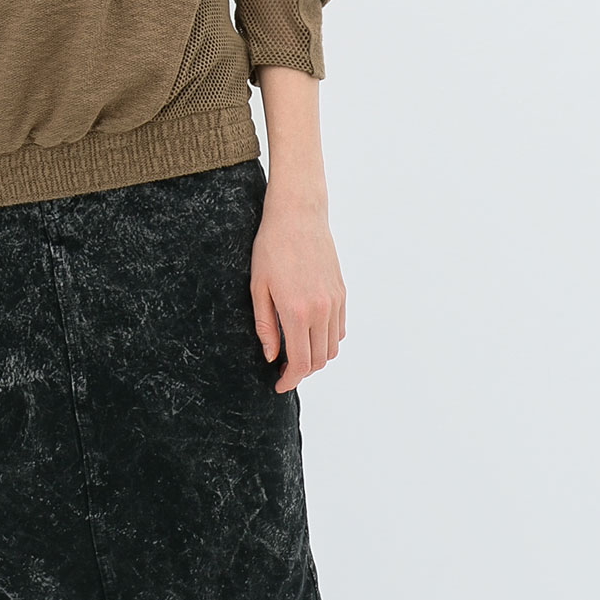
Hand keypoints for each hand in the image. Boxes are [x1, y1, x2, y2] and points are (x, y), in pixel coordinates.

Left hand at [250, 189, 346, 393]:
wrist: (298, 215)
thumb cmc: (271, 247)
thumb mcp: (258, 288)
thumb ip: (265, 326)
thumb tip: (271, 355)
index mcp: (297, 312)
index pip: (301, 362)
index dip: (290, 380)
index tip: (278, 384)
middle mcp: (321, 310)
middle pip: (320, 359)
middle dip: (302, 371)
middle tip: (284, 369)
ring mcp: (334, 301)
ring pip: (333, 346)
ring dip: (317, 357)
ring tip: (297, 352)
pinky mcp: (341, 291)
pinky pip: (339, 327)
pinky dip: (328, 339)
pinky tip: (310, 333)